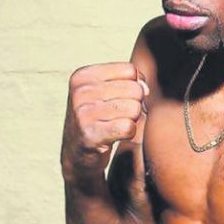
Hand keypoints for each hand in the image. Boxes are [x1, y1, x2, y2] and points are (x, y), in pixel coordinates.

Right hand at [61, 62, 149, 183]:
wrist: (77, 152)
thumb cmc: (99, 116)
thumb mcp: (107, 90)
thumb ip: (131, 81)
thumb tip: (146, 89)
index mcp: (84, 75)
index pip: (130, 70)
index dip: (134, 85)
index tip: (122, 98)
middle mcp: (81, 92)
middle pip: (135, 90)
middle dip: (135, 103)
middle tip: (120, 115)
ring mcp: (83, 113)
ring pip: (135, 108)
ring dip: (132, 119)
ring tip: (116, 124)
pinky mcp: (90, 135)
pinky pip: (129, 127)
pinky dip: (129, 133)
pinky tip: (116, 135)